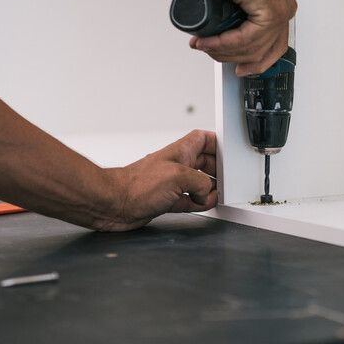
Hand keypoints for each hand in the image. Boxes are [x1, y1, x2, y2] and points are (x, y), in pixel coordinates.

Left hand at [96, 130, 217, 230]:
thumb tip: (207, 193)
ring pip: (197, 183)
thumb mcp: (179, 177)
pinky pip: (188, 199)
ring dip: (209, 189)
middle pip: (204, 162)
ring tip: (218, 194)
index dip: (217, 143)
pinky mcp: (166, 200)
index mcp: (180, 152)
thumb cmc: (137, 185)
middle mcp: (176, 166)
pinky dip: (198, 202)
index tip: (229, 152)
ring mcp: (171, 183)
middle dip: (217, 170)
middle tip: (228, 179)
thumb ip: (200, 183)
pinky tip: (204, 204)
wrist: (113, 204)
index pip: (203, 139)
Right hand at [189, 0, 296, 76]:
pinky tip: (210, 42)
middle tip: (213, 55)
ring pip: (252, 49)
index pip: (273, 45)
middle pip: (264, 52)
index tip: (240, 70)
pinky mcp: (271, 14)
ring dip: (224, 51)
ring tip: (204, 45)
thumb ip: (231, 15)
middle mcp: (284, 10)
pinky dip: (225, 44)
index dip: (255, 62)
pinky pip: (247, 40)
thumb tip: (218, 30)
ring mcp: (281, 13)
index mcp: (278, 5)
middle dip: (236, 60)